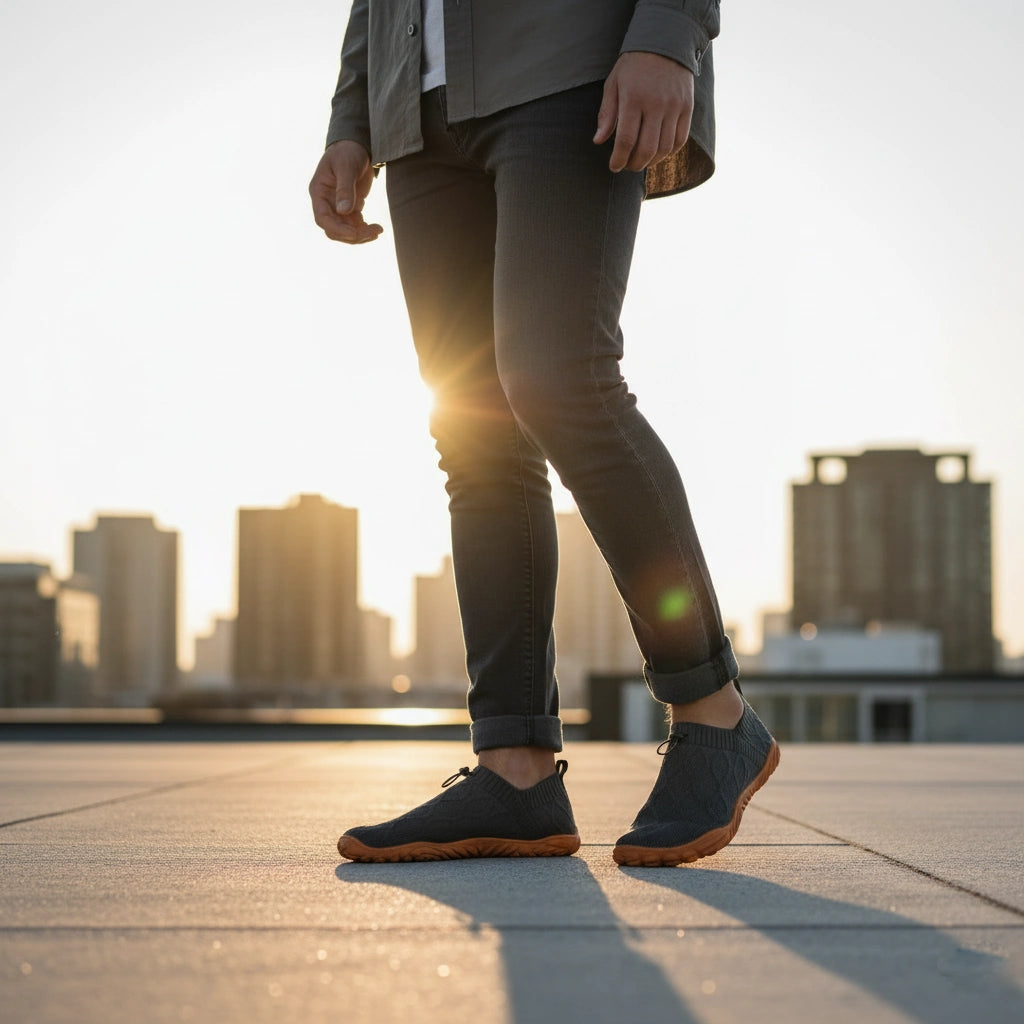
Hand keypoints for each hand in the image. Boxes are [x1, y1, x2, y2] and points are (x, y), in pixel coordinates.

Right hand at [309, 140, 383, 243]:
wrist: (356, 146)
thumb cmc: (347, 151)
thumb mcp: (346, 166)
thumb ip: (345, 188)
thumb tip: (343, 211)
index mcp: (319, 192)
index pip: (322, 219)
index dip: (337, 229)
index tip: (355, 233)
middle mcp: (326, 203)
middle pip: (334, 229)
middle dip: (352, 235)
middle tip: (372, 233)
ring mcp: (338, 207)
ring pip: (346, 231)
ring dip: (361, 235)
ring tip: (377, 231)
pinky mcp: (351, 209)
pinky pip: (356, 226)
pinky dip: (366, 230)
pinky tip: (378, 228)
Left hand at [593, 52, 693, 172]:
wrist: (666, 43)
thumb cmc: (634, 66)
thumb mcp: (614, 84)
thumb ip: (607, 113)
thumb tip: (598, 141)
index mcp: (633, 99)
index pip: (625, 140)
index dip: (619, 159)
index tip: (614, 166)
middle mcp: (655, 104)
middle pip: (646, 149)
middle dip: (634, 164)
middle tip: (627, 166)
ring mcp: (674, 107)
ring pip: (664, 148)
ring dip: (651, 161)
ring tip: (642, 160)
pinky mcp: (687, 107)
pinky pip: (680, 140)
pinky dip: (669, 152)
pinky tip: (659, 152)